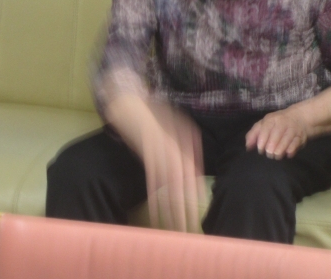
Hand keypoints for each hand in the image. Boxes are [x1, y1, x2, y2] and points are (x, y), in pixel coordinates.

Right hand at [105, 96, 205, 231]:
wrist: (131, 102)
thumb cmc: (154, 115)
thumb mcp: (177, 126)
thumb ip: (188, 144)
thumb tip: (196, 166)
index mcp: (184, 144)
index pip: (194, 174)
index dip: (196, 195)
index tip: (199, 214)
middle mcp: (175, 148)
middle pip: (184, 183)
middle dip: (186, 207)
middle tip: (189, 228)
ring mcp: (160, 151)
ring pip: (169, 184)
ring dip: (172, 208)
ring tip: (175, 227)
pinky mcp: (145, 152)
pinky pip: (152, 180)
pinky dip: (154, 198)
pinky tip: (155, 215)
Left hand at [245, 109, 308, 159]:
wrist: (300, 118)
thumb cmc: (277, 123)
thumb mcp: (264, 124)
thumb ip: (253, 134)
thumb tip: (247, 147)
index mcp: (271, 120)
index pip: (264, 133)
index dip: (261, 144)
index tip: (261, 149)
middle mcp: (282, 124)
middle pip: (272, 143)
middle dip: (269, 151)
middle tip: (269, 153)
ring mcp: (292, 130)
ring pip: (282, 147)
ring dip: (278, 154)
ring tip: (276, 155)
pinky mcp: (301, 138)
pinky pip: (293, 149)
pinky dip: (288, 153)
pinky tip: (286, 153)